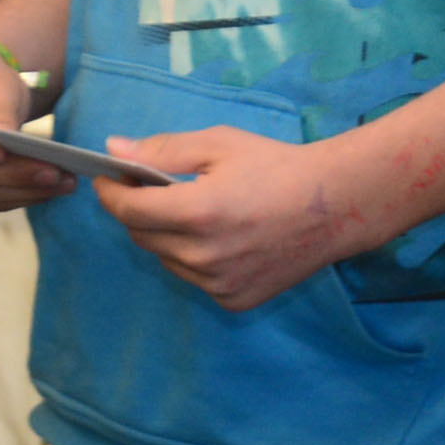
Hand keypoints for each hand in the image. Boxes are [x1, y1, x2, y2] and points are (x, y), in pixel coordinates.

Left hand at [93, 127, 355, 311]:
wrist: (336, 206)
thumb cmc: (278, 167)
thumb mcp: (219, 144)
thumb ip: (163, 150)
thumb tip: (114, 150)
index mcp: (197, 213)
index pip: (128, 210)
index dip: (111, 192)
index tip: (108, 179)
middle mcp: (203, 255)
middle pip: (142, 236)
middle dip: (138, 210)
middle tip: (150, 188)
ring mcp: (218, 283)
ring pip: (167, 259)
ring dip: (166, 235)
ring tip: (192, 211)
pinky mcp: (234, 300)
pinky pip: (194, 278)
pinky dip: (194, 257)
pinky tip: (219, 237)